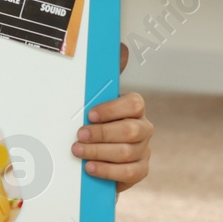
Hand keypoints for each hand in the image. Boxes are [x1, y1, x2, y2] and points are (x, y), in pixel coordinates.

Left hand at [72, 43, 150, 192]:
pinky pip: (129, 172)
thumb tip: (123, 48)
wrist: (97, 156)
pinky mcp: (140, 170)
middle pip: (130, 130)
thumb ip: (105, 80)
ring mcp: (144, 150)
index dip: (112, 109)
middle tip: (79, 136)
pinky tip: (90, 168)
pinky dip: (107, 171)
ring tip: (78, 152)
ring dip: (99, 152)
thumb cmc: (96, 125)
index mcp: (134, 109)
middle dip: (101, 134)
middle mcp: (143, 128)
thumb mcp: (95, 102)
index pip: (134, 103)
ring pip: (127, 152)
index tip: (90, 114)